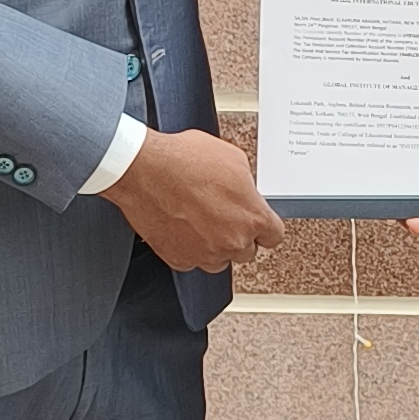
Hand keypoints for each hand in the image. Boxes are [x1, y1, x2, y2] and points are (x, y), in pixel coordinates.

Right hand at [113, 127, 283, 272]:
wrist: (144, 169)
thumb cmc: (183, 160)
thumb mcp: (232, 158)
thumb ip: (246, 184)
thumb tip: (244, 191)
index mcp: (252, 217)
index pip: (274, 236)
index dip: (265, 227)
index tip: (258, 224)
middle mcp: (232, 241)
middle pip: (247, 251)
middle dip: (238, 235)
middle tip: (223, 216)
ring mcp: (206, 254)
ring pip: (220, 260)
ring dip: (216, 245)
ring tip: (201, 221)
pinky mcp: (180, 259)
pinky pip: (193, 260)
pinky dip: (190, 248)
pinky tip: (183, 227)